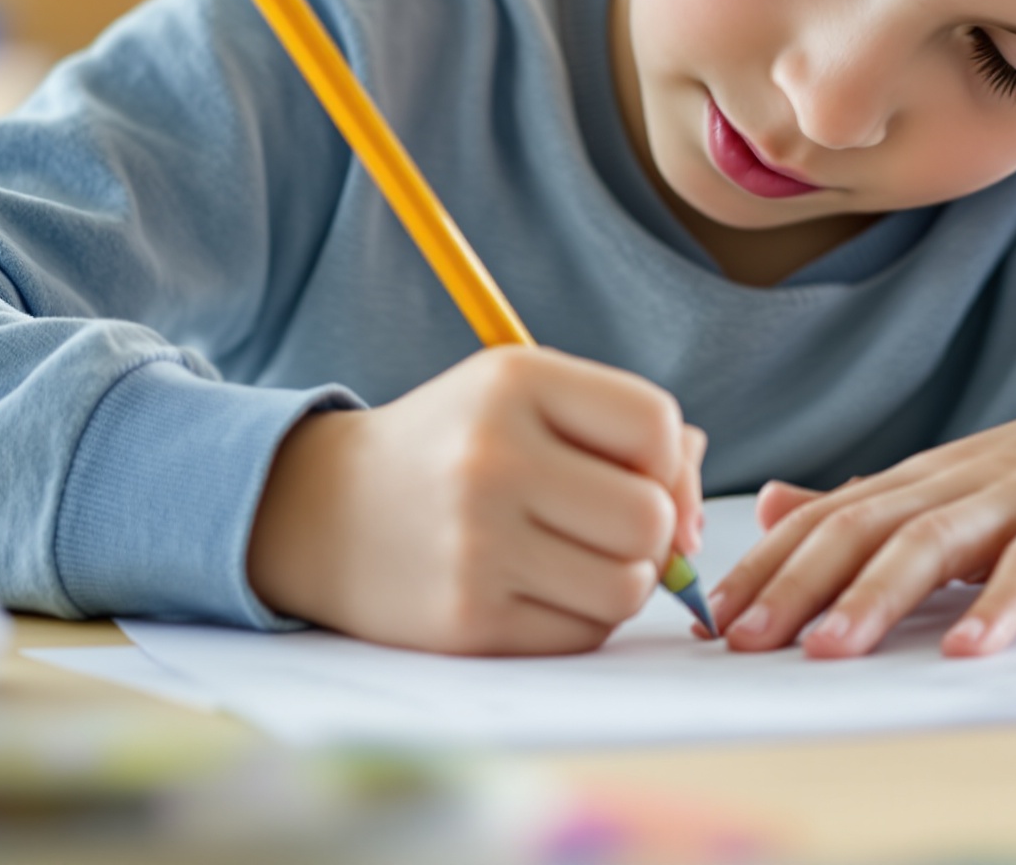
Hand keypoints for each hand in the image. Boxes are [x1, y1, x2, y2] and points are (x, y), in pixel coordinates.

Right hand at [247, 345, 705, 654]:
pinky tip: (533, 589)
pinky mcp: (467, 621)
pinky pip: (582, 634)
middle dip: (648, 531)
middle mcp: (493, 458)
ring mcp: (477, 544)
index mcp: (514, 382)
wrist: (321, 512)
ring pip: (628, 586)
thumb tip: (694, 520)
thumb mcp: (522, 402)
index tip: (634, 473)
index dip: (666, 459)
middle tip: (602, 526)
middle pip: (650, 518)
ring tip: (570, 558)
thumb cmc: (452, 450)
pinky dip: (578, 619)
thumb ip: (624, 434)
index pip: (656, 424)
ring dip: (618, 580)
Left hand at [706, 344, 1015, 658]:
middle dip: (796, 583)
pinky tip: (973, 647)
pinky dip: (1002, 604)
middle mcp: (962, 480)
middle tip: (741, 637)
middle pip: (864, 529)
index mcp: (929, 478)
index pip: (830, 519)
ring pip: (934, 544)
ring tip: (830, 649)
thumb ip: (875, 499)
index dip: (769, 563)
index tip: (712, 614)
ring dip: (877, 597)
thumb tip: (776, 502)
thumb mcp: (965, 478)